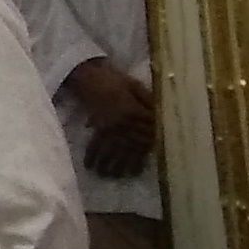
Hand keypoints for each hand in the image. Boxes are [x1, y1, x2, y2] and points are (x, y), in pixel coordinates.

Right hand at [68, 60, 155, 177]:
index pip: (148, 131)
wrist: (87, 72)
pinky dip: (93, 155)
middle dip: (131, 161)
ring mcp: (107, 126)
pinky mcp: (96, 126)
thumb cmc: (112, 78)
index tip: (155, 152)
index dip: (153, 142)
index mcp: (133, 112)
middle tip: (130, 175)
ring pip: (114, 149)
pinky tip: (92, 166)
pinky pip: (95, 144)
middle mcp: (121, 123)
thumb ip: (148, 101)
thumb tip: (160, 115)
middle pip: (132, 146)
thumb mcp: (134, 85)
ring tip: (113, 176)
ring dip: (113, 164)